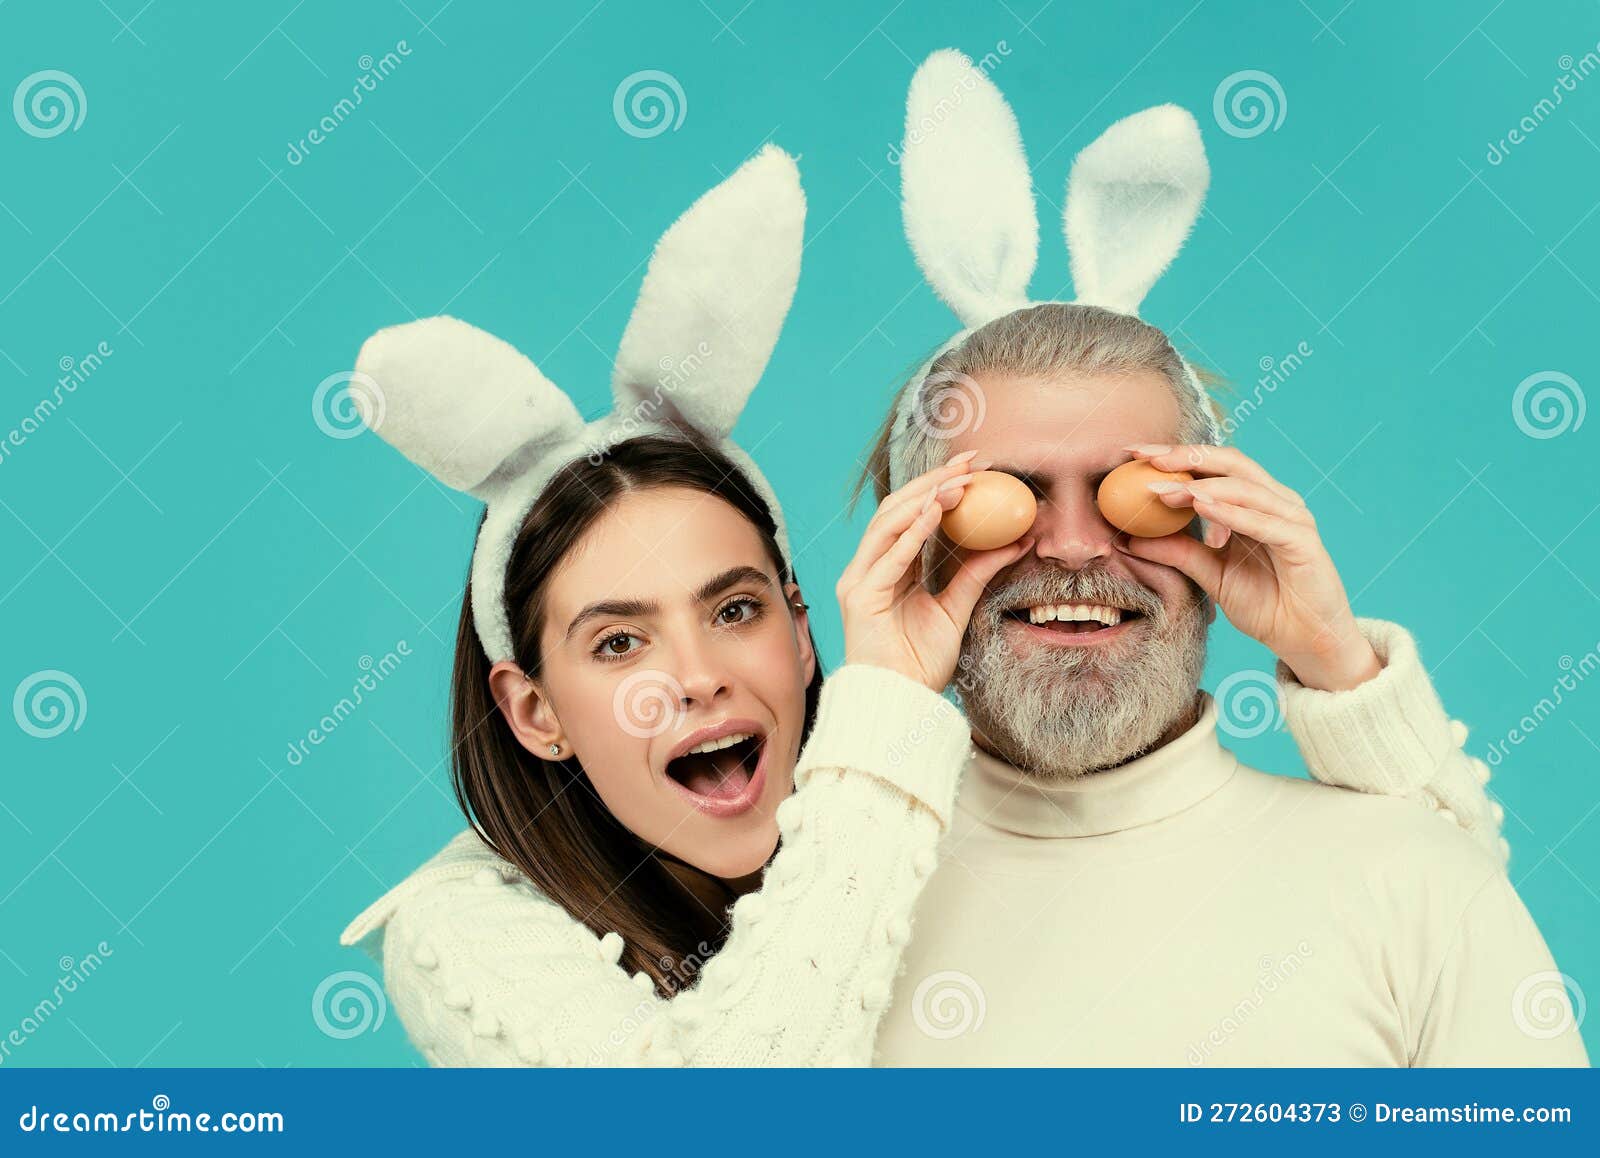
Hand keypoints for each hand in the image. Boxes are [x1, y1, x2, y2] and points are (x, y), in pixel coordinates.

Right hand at [837, 451, 1034, 691]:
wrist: (900, 704)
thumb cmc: (920, 664)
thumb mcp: (957, 609)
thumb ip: (978, 573)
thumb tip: (1017, 541)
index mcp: (889, 570)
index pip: (912, 516)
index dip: (940, 488)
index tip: (976, 468)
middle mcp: (869, 569)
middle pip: (897, 510)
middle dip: (933, 481)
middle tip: (971, 461)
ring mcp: (860, 581)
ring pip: (888, 523)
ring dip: (924, 498)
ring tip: (959, 482)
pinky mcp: (861, 598)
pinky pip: (889, 557)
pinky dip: (913, 531)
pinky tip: (937, 512)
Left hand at [1114, 443, 1379, 690]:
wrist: (1304, 640)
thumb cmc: (1264, 603)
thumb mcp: (1208, 575)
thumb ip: (1175, 552)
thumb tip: (1127, 539)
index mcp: (1254, 502)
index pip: (1213, 467)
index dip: (1174, 456)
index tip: (1132, 454)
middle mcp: (1276, 501)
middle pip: (1230, 462)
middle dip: (1185, 457)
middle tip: (1145, 458)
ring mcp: (1292, 518)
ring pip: (1245, 487)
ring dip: (1201, 485)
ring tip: (1163, 488)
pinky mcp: (1303, 542)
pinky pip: (1264, 521)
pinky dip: (1231, 512)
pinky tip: (1201, 506)